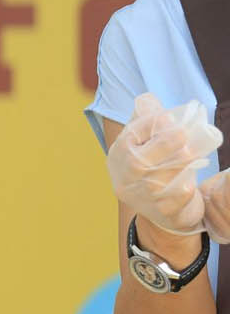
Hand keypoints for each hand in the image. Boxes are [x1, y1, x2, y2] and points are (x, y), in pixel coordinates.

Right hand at [108, 93, 222, 235]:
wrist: (164, 212)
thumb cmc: (157, 168)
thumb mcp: (146, 143)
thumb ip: (147, 119)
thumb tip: (147, 100)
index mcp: (120, 155)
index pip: (128, 138)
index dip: (148, 124)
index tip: (168, 117)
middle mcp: (125, 178)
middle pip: (138, 163)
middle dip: (162, 145)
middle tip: (183, 134)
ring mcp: (141, 198)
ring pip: (156, 183)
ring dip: (177, 166)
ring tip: (193, 156)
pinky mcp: (162, 213)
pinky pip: (171, 204)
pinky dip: (181, 194)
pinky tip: (189, 186)